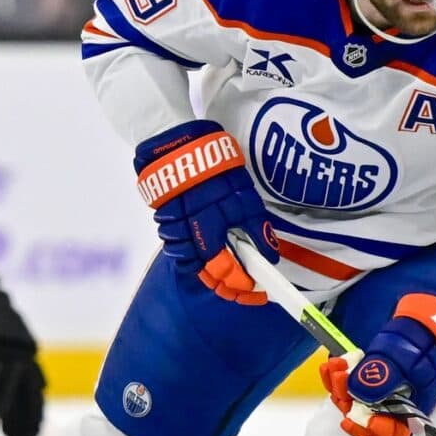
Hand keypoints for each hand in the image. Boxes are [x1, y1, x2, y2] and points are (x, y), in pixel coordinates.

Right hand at [135, 120, 271, 304]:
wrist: (175, 144)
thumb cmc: (215, 166)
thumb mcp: (243, 192)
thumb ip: (255, 225)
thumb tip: (270, 256)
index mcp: (216, 221)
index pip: (230, 267)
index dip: (244, 284)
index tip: (258, 291)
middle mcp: (194, 230)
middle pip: (211, 273)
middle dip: (229, 287)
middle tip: (243, 292)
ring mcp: (176, 228)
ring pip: (193, 266)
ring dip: (210, 276)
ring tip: (226, 282)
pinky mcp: (165, 223)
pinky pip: (179, 251)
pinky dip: (193, 261)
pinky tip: (204, 262)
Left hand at [321, 294, 435, 435]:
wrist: (425, 328)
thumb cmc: (424, 347)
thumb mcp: (406, 360)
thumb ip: (384, 376)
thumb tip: (357, 391)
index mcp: (411, 411)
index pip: (391, 433)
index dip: (373, 430)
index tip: (357, 419)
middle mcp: (392, 409)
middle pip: (365, 418)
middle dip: (348, 400)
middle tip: (340, 377)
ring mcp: (378, 396)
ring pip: (353, 402)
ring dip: (339, 387)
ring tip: (334, 366)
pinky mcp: (367, 383)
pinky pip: (348, 387)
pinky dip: (338, 377)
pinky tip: (332, 364)